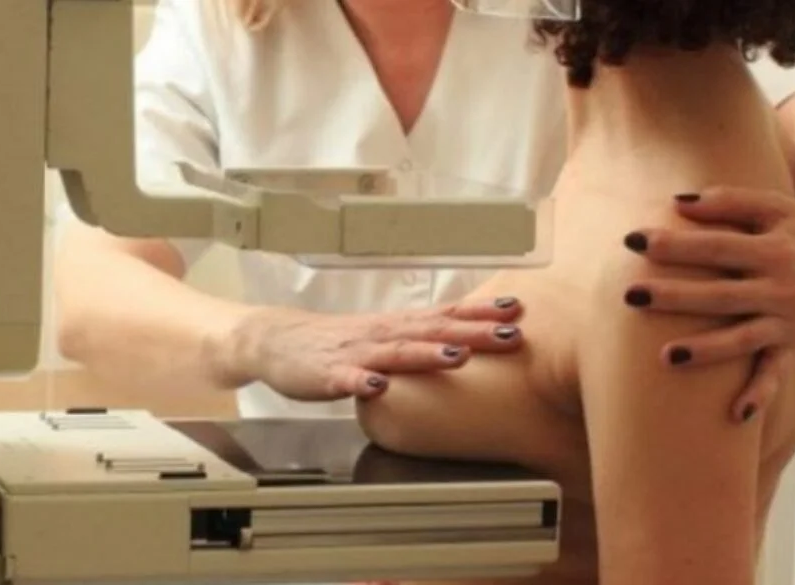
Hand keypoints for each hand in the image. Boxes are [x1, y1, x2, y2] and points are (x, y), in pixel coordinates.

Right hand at [222, 297, 524, 401]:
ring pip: (396, 352)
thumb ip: (420, 337)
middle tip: (511, 333)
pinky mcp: (327, 374)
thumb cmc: (336, 341)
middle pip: (433, 331)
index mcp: (398, 325)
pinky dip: (362, 383)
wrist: (276, 340)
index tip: (518, 308)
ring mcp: (355, 353)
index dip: (482, 312)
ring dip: (427, 354)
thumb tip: (468, 339)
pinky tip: (377, 388)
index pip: (446, 314)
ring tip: (457, 357)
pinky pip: (346, 380)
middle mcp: (382, 334)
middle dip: (473, 333)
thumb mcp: (385, 335)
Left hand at [622, 186, 794, 421]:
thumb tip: (676, 202)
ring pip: (742, 339)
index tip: (633, 240)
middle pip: (719, 295)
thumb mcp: (777, 206)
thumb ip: (730, 201)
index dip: (674, 244)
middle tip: (630, 295)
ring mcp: (788, 320)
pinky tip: (735, 414)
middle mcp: (780, 287)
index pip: (714, 247)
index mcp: (772, 249)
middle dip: (674, 297)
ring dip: (706, 350)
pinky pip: (775, 372)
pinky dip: (760, 394)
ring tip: (665, 357)